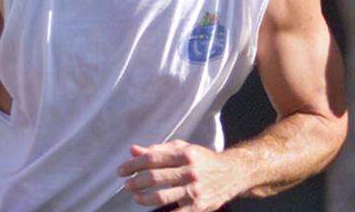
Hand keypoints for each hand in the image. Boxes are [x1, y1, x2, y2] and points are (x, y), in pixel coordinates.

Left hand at [117, 140, 240, 210]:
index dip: (133, 165)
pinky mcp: (198, 206)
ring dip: (143, 198)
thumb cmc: (203, 159)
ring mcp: (194, 190)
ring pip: (161, 197)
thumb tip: (133, 150)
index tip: (121, 170)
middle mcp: (190, 171)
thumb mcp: (183, 149)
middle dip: (135, 182)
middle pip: (154, 177)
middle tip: (126, 185)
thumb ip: (158, 149)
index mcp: (185, 154)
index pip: (152, 158)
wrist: (232, 173)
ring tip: (136, 197)